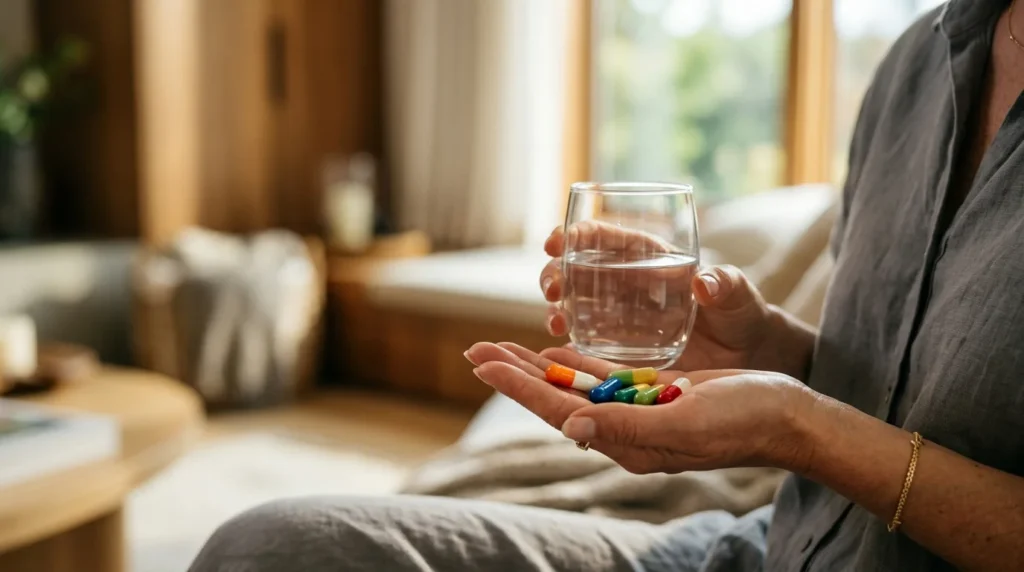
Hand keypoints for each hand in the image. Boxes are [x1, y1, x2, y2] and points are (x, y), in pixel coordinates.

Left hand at [464, 341, 812, 474]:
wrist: (788, 415)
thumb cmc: (743, 421)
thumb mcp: (685, 422)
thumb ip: (628, 426)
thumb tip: (572, 426)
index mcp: (628, 442)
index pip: (559, 411)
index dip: (517, 387)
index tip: (481, 362)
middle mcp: (625, 429)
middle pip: (557, 397)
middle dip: (514, 373)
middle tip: (474, 349)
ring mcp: (638, 410)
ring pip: (574, 385)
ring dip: (536, 365)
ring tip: (500, 347)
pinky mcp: (654, 393)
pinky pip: (604, 376)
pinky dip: (575, 363)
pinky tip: (552, 352)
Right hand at [540, 223, 777, 371]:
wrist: (744, 356)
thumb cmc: (741, 314)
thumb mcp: (738, 295)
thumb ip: (726, 285)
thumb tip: (704, 283)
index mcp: (650, 257)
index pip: (606, 238)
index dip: (578, 234)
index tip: (558, 241)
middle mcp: (627, 282)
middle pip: (579, 267)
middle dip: (556, 271)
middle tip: (551, 287)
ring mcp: (619, 313)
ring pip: (574, 300)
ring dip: (556, 304)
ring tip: (556, 319)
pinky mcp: (618, 343)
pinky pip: (584, 334)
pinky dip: (567, 334)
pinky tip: (561, 339)